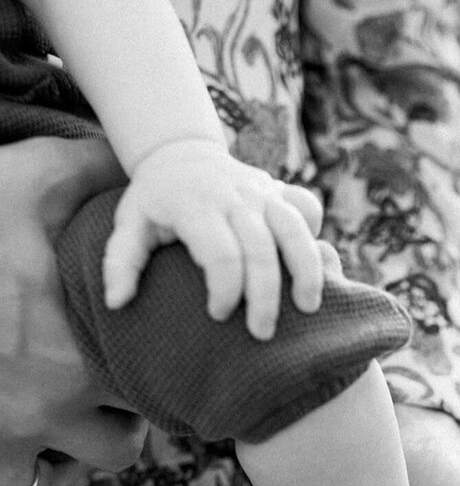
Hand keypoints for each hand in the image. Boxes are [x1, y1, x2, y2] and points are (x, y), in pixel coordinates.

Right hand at [0, 137, 147, 485]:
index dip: (171, 370)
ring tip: (82, 411)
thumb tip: (129, 161)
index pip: (164, 381)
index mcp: (83, 347)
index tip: (161, 352)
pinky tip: (32, 440)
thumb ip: (85, 171)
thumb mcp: (21, 183)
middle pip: (130, 438)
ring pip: (85, 469)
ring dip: (90, 445)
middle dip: (132, 415)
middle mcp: (58, 404)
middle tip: (121, 385)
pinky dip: (34, 475)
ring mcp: (17, 436)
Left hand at [103, 139, 324, 338]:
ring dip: (306, 270)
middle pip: (260, 249)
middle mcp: (234, 194)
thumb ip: (121, 263)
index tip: (217, 314)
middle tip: (260, 333)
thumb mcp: (129, 224)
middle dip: (264, 297)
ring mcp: (262, 190)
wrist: (180, 152)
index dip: (224, 289)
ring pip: (294, 229)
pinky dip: (315, 237)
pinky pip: (308, 209)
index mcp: (195, 204)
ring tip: (307, 308)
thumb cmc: (154, 200)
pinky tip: (315, 267)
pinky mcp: (281, 190)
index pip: (221, 252)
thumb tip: (116, 303)